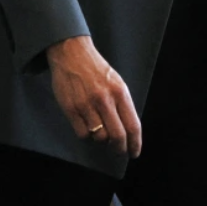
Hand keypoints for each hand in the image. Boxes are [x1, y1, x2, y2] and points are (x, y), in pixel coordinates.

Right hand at [48, 34, 141, 155]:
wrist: (71, 53)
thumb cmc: (96, 69)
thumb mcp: (116, 82)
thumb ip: (122, 105)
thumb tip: (128, 131)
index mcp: (120, 92)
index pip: (133, 126)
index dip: (135, 144)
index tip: (134, 153)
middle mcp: (105, 100)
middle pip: (117, 136)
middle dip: (120, 149)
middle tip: (119, 152)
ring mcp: (86, 105)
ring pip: (99, 137)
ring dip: (101, 140)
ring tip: (100, 132)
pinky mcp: (71, 108)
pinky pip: (82, 134)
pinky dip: (86, 136)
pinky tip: (87, 127)